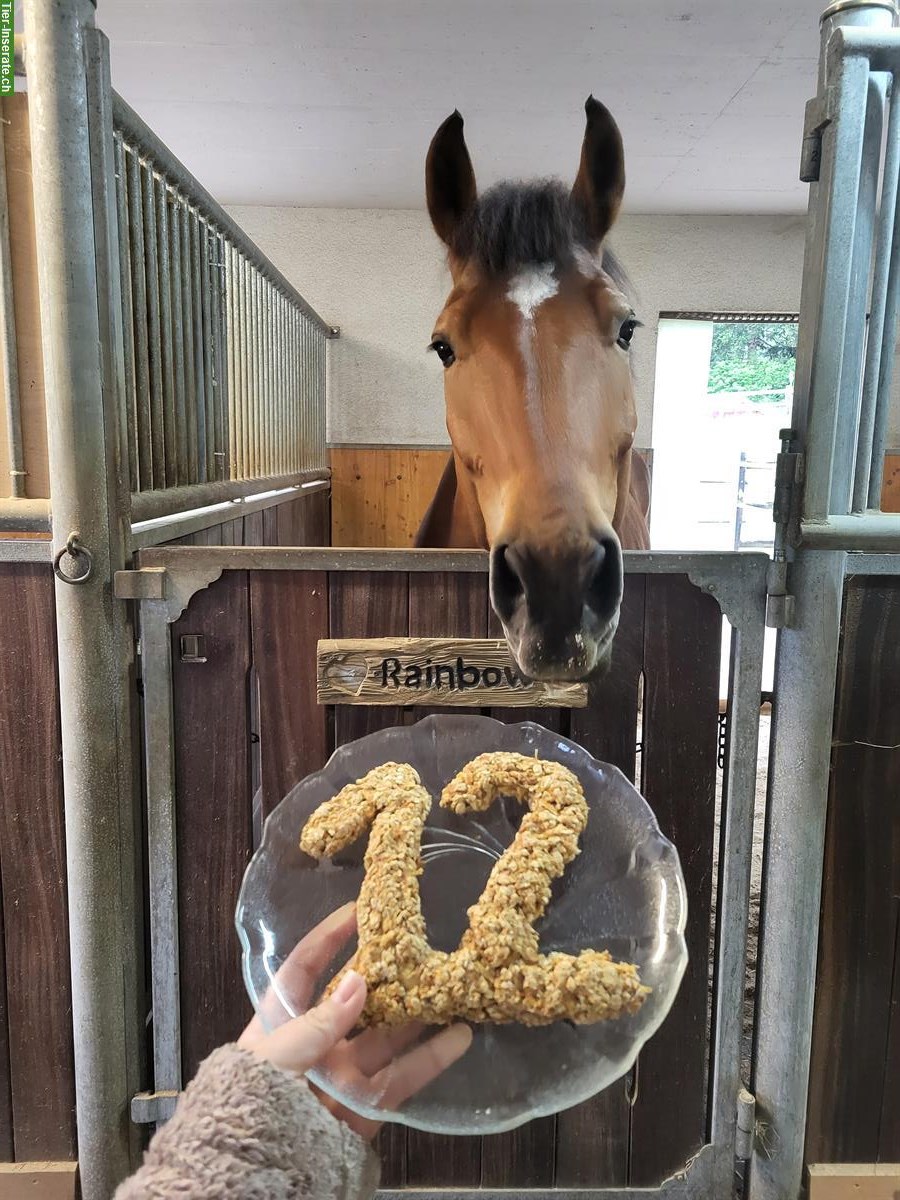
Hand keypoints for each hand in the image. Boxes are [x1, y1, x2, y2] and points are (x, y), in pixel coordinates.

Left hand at [238, 903, 471, 1139]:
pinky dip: (430, 1059)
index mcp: (278, 1027)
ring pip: (385, 1038)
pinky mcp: (365, 1109)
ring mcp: (340, 1078)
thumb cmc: (252, 1107)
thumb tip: (358, 981)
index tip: (359, 911)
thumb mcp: (275, 1060)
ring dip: (418, 1015)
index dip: (327, 940)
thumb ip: (316, 1025)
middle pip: (352, 1003)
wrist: (257, 1178)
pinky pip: (401, 1079)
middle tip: (418, 948)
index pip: (302, 971)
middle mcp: (311, 1048)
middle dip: (385, 976)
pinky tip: (458, 1038)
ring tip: (451, 988)